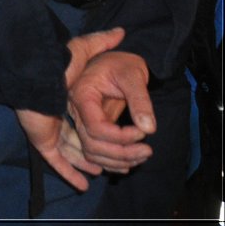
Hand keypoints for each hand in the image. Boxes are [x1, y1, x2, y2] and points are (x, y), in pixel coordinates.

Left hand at [14, 26, 132, 191]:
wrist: (31, 74)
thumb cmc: (55, 62)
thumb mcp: (81, 50)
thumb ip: (99, 42)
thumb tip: (121, 31)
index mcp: (67, 100)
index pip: (90, 120)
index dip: (109, 130)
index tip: (128, 138)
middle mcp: (57, 116)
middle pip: (83, 141)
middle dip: (104, 153)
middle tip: (126, 162)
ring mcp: (49, 130)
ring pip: (73, 155)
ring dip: (90, 165)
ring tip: (109, 171)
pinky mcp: (42, 140)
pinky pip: (56, 162)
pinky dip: (70, 173)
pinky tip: (83, 185)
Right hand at [67, 41, 154, 172]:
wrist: (118, 62)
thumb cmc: (123, 64)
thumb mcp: (133, 75)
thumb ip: (140, 100)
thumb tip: (149, 129)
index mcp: (82, 95)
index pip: (95, 127)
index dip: (120, 136)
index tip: (143, 133)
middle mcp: (75, 110)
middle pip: (91, 144)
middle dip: (121, 153)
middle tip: (148, 151)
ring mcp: (80, 120)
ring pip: (91, 152)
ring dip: (117, 161)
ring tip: (142, 156)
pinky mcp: (88, 127)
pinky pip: (93, 151)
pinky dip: (111, 162)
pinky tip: (129, 163)